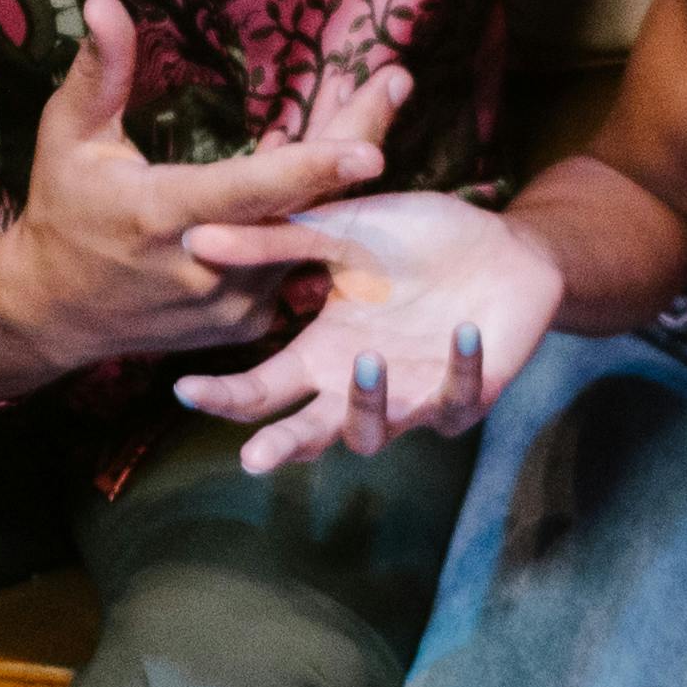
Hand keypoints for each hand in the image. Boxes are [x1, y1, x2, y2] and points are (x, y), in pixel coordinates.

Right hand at [0, 0, 406, 394]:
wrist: (55, 313)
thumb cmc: (63, 211)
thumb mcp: (69, 137)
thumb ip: (99, 72)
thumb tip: (106, 0)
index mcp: (164, 215)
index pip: (250, 192)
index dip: (312, 170)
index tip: (371, 148)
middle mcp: (211, 266)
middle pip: (304, 204)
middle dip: (356, 138)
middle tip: (394, 82)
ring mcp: (234, 303)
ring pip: (310, 233)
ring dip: (340, 173)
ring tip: (372, 101)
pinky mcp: (249, 323)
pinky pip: (299, 261)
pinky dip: (313, 214)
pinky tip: (329, 165)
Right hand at [173, 190, 565, 472]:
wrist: (501, 245)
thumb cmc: (415, 240)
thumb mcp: (343, 229)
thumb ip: (276, 240)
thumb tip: (195, 236)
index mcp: (321, 352)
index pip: (262, 389)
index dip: (224, 396)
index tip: (185, 390)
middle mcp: (357, 384)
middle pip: (309, 434)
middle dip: (281, 446)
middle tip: (254, 457)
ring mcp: (411, 398)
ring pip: (373, 434)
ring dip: (367, 405)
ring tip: (367, 361)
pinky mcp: (466, 397)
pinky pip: (458, 400)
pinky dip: (461, 369)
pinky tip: (464, 331)